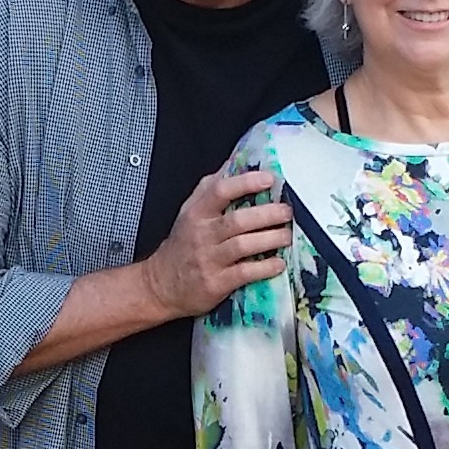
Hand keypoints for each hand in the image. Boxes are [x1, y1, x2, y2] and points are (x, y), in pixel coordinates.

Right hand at [139, 169, 291, 319]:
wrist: (161, 284)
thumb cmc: (183, 243)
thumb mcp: (189, 211)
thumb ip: (210, 188)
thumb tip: (235, 164)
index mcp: (197, 212)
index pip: (221, 191)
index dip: (246, 182)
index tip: (269, 179)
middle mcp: (202, 234)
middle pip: (238, 220)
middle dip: (267, 214)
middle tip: (287, 211)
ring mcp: (209, 260)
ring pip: (244, 245)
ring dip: (271, 239)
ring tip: (287, 235)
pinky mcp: (216, 283)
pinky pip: (244, 273)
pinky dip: (265, 268)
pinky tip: (279, 263)